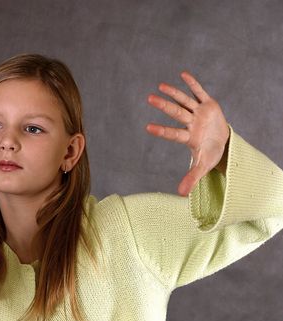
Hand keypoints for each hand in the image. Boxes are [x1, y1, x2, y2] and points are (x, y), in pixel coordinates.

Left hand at [146, 71, 229, 196]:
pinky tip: (183, 74)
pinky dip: (193, 84)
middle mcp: (191, 123)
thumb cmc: (210, 154)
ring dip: (174, 93)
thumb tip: (180, 195)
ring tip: (160, 86)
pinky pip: (200, 92)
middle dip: (164, 106)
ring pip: (185, 101)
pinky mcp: (209, 104)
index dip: (162, 131)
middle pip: (176, 113)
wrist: (223, 142)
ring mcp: (199, 113)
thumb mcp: (203, 166)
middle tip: (149, 98)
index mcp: (189, 138)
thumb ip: (191, 177)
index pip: (173, 134)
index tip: (147, 127)